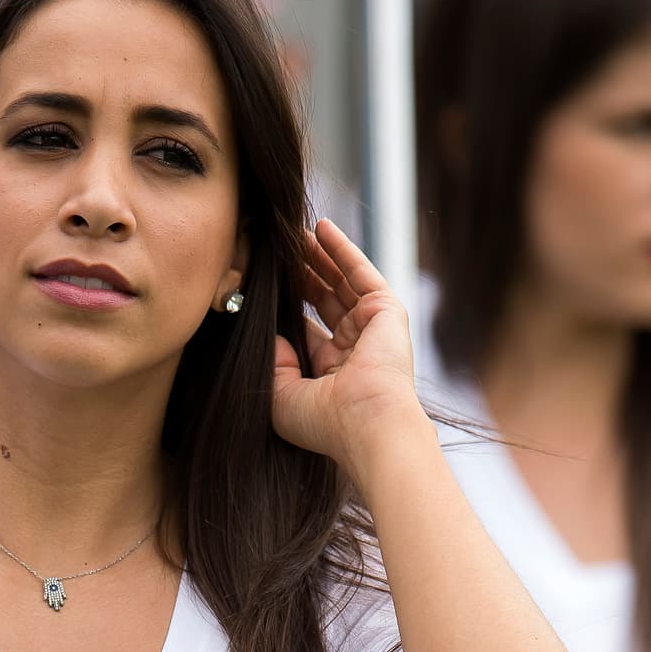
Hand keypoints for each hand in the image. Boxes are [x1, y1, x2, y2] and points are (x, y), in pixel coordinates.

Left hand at [270, 218, 419, 490]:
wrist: (366, 424)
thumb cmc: (324, 423)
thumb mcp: (281, 397)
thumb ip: (271, 364)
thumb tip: (269, 334)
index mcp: (330, 373)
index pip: (307, 329)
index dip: (287, 305)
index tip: (264, 284)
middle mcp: (353, 349)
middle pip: (324, 300)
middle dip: (302, 274)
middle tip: (279, 251)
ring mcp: (371, 329)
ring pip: (340, 282)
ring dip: (318, 256)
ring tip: (294, 233)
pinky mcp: (386, 311)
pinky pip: (359, 271)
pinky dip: (341, 248)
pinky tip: (320, 228)